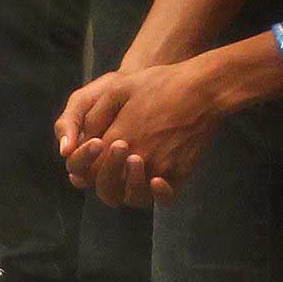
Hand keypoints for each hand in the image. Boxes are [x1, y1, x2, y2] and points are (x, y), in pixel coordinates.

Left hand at [58, 59, 229, 204]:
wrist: (203, 89)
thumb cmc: (160, 83)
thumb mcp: (118, 89)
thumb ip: (94, 117)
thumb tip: (79, 140)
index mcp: (116, 139)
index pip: (89, 172)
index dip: (88, 169)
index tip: (97, 155)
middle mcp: (136, 159)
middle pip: (108, 190)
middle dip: (106, 179)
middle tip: (117, 160)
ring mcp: (159, 169)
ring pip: (135, 197)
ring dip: (129, 187)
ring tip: (136, 164)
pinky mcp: (180, 173)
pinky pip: (164, 198)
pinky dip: (157, 195)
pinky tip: (156, 182)